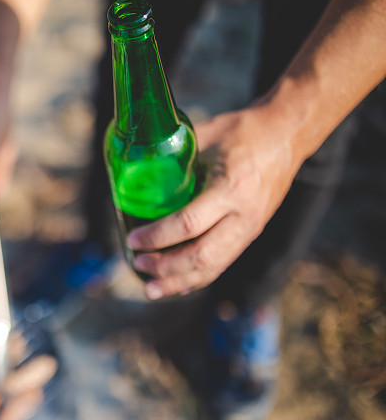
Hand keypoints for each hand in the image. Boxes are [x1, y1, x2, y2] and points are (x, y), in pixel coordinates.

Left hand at [126, 106, 300, 299]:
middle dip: (165, 267)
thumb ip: (175, 155)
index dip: (157, 236)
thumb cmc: (243, 131)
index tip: (132, 239)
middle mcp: (244, 215)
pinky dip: (197, 278)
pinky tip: (177, 285)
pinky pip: (223, 263)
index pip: (188, 224)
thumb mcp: (207, 135)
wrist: (287, 135)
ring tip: (151, 289)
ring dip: (179, 282)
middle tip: (137, 264)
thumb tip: (136, 168)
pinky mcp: (251, 234)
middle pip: (201, 256)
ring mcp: (250, 228)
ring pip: (213, 267)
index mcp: (230, 189)